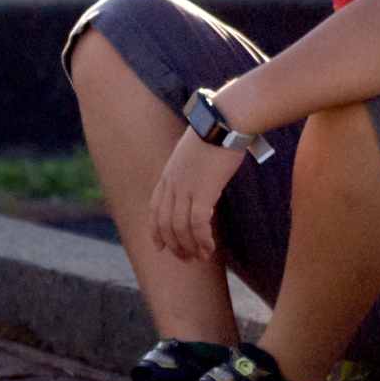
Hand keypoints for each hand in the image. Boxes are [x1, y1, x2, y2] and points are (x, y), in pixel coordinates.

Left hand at [148, 129, 246, 260]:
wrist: (225, 121)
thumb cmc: (216, 133)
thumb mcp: (194, 152)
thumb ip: (191, 170)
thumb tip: (201, 183)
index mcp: (168, 174)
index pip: (154, 208)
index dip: (155, 231)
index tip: (160, 247)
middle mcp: (172, 183)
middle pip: (165, 223)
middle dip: (174, 246)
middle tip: (187, 259)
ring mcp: (186, 187)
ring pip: (180, 228)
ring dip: (190, 247)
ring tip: (201, 258)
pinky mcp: (204, 191)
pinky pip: (197, 224)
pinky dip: (201, 240)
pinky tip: (210, 248)